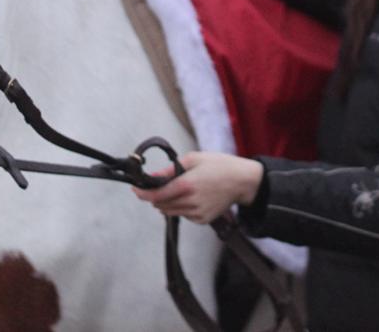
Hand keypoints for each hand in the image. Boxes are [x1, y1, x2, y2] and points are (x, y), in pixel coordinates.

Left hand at [132, 152, 263, 224]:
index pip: (156, 196)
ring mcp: (197, 213)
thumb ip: (170, 170)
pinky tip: (193, 196)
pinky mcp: (202, 220)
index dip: (142, 193)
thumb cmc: (219, 165)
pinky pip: (183, 215)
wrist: (242, 181)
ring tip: (182, 188)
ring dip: (169, 202)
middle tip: (162, 184)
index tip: (136, 189)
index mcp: (187, 185)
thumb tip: (152, 177)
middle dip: (156, 196)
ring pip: (170, 211)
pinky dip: (182, 207)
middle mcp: (190, 202)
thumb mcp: (193, 159)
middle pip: (160, 205)